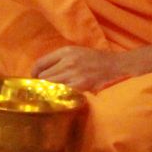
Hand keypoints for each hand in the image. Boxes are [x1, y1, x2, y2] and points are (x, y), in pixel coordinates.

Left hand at [30, 43, 151, 93]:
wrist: (118, 66)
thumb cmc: (97, 60)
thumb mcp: (77, 53)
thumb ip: (60, 60)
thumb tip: (43, 72)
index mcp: (66, 51)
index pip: (40, 63)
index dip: (34, 73)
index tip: (34, 79)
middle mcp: (68, 61)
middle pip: (43, 77)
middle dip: (40, 85)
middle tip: (41, 91)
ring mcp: (74, 74)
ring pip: (51, 86)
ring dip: (48, 92)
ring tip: (49, 96)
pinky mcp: (81, 86)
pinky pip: (62, 93)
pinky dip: (59, 97)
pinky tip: (60, 99)